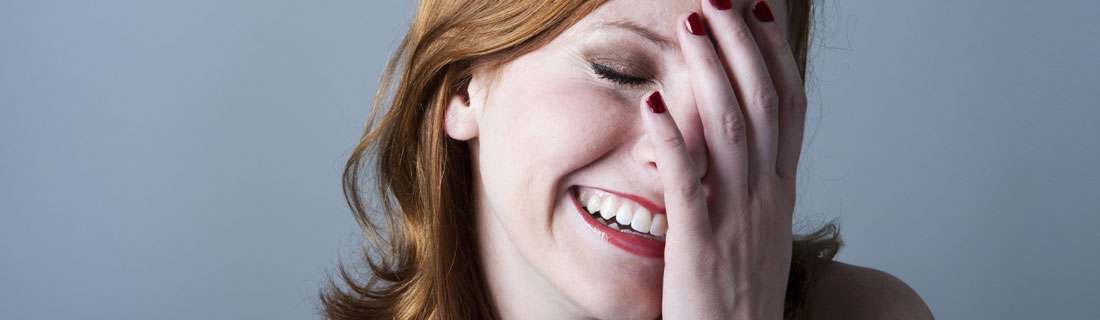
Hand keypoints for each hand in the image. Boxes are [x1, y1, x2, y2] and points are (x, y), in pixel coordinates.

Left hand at [642, 1, 807, 318]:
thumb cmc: (738, 301)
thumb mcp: (755, 237)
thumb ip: (747, 191)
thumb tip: (734, 150)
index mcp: (779, 193)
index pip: (789, 107)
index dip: (776, 55)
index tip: (761, 11)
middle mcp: (766, 198)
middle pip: (764, 104)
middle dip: (742, 44)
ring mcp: (737, 221)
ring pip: (731, 129)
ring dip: (711, 70)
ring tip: (692, 22)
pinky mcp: (701, 247)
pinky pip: (687, 182)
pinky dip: (673, 137)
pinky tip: (656, 101)